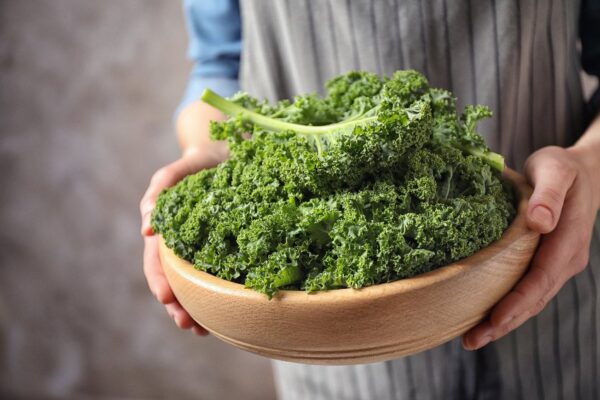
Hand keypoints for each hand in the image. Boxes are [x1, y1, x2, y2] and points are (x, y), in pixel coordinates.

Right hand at [140, 145, 226, 334]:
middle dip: (177, 304)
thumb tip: (147, 230)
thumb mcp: (181, 167)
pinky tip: (224, 312)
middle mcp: (182, 240)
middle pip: (173, 278)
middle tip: (187, 325)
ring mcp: (202, 246)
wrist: (231, 151)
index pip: (157, 259)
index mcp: (168, 226)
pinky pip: (216, 275)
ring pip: (193, 283)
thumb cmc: (203, 157)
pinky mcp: (223, 248)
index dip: (160, 279)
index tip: (167, 299)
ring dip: (195, 307)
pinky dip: (217, 295)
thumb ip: (162, 187)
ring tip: (201, 330)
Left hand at [463, 145, 599, 349]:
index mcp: (568, 241)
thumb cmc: (563, 167)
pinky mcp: (544, 262)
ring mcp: (556, 264)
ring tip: (471, 338)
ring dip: (503, 321)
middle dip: (503, 323)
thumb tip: (539, 222)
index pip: (540, 280)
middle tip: (470, 341)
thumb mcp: (555, 170)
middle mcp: (564, 260)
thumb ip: (548, 195)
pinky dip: (506, 306)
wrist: (581, 172)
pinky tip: (482, 314)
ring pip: (529, 300)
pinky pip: (525, 289)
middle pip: (533, 299)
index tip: (494, 320)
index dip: (517, 302)